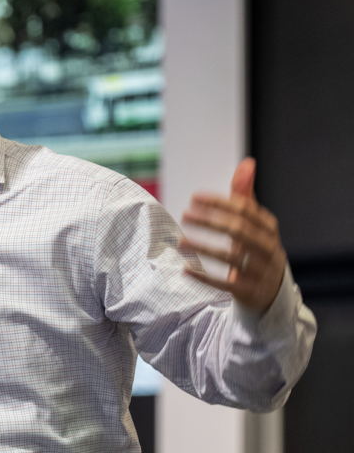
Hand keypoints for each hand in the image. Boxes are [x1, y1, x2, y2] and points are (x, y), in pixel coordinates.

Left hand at [180, 158, 286, 312]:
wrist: (273, 289)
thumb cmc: (256, 247)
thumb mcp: (254, 223)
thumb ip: (245, 195)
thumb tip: (247, 162)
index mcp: (268, 227)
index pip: (244, 210)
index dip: (218, 202)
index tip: (193, 198)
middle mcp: (267, 247)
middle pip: (238, 230)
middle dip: (210, 221)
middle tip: (184, 214)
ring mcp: (259, 270)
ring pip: (230, 257)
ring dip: (203, 248)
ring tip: (179, 242)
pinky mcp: (248, 290)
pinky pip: (224, 283)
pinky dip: (204, 277)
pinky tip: (184, 269)